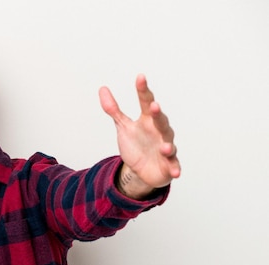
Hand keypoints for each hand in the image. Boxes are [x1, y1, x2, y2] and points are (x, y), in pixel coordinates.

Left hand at [99, 74, 180, 197]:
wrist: (140, 170)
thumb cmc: (136, 145)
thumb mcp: (123, 126)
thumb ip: (113, 109)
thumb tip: (103, 88)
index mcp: (148, 120)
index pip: (146, 102)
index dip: (143, 90)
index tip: (140, 77)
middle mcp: (159, 132)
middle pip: (160, 121)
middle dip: (157, 115)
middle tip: (153, 106)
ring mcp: (166, 148)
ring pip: (169, 145)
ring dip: (168, 146)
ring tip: (164, 147)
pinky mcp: (168, 165)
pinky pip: (173, 166)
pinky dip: (174, 169)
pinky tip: (175, 173)